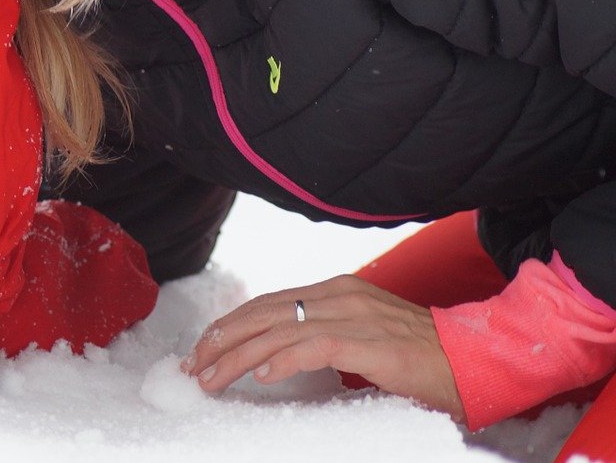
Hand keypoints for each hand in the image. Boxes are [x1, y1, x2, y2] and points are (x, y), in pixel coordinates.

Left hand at [182, 274, 464, 421]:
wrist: (477, 359)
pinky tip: (261, 376)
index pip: (267, 303)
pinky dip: (284, 359)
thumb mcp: (363, 337)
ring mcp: (355, 316)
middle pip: (263, 313)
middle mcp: (339, 296)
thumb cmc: (422, 357)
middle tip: (192, 366)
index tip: (202, 349)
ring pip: (279, 331)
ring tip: (211, 378)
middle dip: (221, 339)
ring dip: (239, 356)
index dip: (230, 325)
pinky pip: (315, 347)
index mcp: (336, 291)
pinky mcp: (371, 342)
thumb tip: (280, 355)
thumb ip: (325, 336)